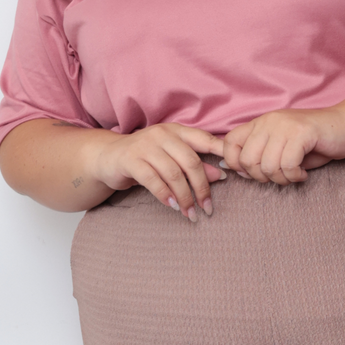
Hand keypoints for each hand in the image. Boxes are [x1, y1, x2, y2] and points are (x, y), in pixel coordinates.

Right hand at [91, 123, 227, 219]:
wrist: (108, 157)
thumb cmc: (146, 159)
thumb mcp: (172, 159)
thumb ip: (196, 165)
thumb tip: (222, 176)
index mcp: (177, 131)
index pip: (205, 139)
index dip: (222, 154)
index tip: (236, 172)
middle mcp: (162, 134)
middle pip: (191, 162)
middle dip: (202, 188)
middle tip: (208, 208)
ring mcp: (145, 145)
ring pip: (173, 174)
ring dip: (184, 197)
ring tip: (190, 213)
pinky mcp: (131, 159)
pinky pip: (153, 180)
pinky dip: (165, 195)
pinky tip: (172, 206)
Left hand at [220, 106, 344, 183]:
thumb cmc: (314, 142)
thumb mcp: (282, 148)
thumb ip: (260, 157)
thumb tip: (237, 172)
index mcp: (260, 123)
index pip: (229, 143)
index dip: (236, 164)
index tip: (255, 173)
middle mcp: (269, 121)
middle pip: (248, 160)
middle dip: (262, 177)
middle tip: (280, 176)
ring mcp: (285, 125)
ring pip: (268, 166)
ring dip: (282, 179)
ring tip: (294, 175)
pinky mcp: (302, 132)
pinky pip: (288, 165)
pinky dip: (295, 176)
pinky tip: (303, 174)